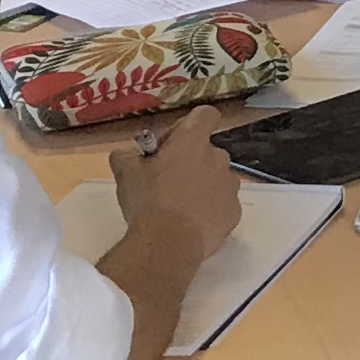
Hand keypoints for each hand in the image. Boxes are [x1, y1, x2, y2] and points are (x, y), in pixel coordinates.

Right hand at [113, 105, 243, 256]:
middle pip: (207, 151)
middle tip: (166, 181)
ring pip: (217, 178)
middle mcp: (218, 158)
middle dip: (189, 161)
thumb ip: (126, 155)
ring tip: (179, 206)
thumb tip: (126, 154)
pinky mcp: (234, 212)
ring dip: (202, 185)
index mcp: (193, 141)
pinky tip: (190, 223)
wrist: (167, 243)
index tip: (169, 145)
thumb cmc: (147, 200)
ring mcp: (230, 186)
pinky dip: (210, 209)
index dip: (187, 126)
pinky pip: (222, 204)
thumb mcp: (125, 172)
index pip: (205, 115)